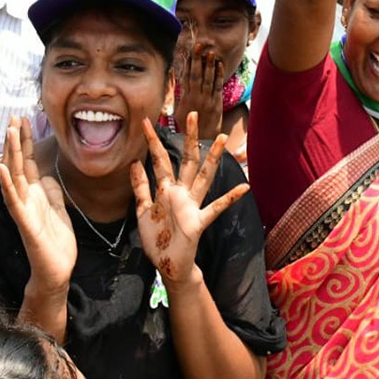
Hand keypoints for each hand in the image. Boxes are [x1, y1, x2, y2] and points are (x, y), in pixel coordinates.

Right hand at [0, 117, 75, 290]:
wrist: (57, 271)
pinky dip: (6, 184)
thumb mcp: (58, 209)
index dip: (25, 141)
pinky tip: (1, 168)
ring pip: (14, 176)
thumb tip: (46, 174)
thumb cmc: (56, 243)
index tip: (22, 119)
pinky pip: (13, 201)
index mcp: (34, 194)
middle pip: (18, 163)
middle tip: (13, 116)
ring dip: (11, 153)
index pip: (28, 162)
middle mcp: (25, 198)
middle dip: (16, 140)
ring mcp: (23, 209)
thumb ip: (51, 191)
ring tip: (8, 131)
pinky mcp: (24, 223)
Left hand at [131, 114, 248, 283]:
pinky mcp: (197, 222)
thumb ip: (140, 187)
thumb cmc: (157, 238)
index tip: (146, 121)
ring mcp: (191, 206)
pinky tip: (244, 187)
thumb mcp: (142, 210)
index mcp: (167, 189)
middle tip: (192, 114)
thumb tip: (134, 162)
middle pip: (187, 160)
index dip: (153, 141)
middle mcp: (181, 193)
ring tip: (221, 138)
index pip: (160, 159)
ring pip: (203, 177)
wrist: (168, 265)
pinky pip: (216, 208)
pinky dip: (230, 198)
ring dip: (212, 158)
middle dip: (188, 138)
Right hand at [173, 44, 223, 139]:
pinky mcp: (217, 103)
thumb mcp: (177, 110)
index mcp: (186, 98)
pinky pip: (218, 87)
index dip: (190, 62)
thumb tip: (172, 77)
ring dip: (210, 65)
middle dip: (198, 59)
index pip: (187, 76)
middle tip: (200, 45)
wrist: (201, 140)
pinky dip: (219, 76)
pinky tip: (219, 65)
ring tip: (210, 52)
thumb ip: (174, 93)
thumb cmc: (188, 125)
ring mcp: (207, 100)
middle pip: (197, 75)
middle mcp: (196, 97)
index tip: (190, 50)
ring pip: (208, 79)